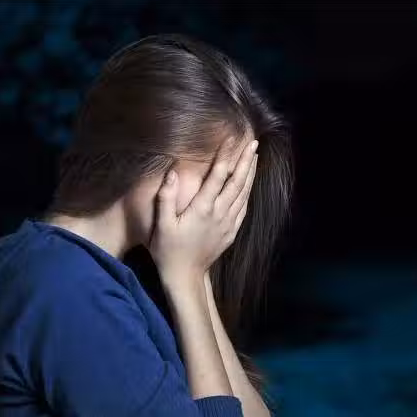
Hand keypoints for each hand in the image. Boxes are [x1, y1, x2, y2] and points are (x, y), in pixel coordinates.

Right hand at [149, 136, 258, 288]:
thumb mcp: (161, 225)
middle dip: (245, 161)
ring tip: (254, 157)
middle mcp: (219, 213)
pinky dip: (248, 192)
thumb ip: (166, 198)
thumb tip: (173, 173)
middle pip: (237, 182)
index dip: (226, 156)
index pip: (217, 176)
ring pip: (244, 193)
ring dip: (250, 174)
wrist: (185, 276)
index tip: (231, 139)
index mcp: (202, 208)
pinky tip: (249, 184)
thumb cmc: (168, 250)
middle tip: (253, 143)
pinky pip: (244, 207)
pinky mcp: (231, 231)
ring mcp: (228, 223)